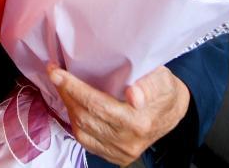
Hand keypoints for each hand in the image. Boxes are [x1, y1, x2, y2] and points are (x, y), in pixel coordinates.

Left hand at [49, 63, 189, 164]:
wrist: (173, 112)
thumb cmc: (165, 90)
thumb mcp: (163, 79)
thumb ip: (149, 85)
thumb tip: (134, 96)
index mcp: (140, 122)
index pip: (98, 105)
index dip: (74, 89)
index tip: (57, 72)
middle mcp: (129, 141)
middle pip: (86, 117)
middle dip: (66, 93)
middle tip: (55, 74)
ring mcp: (122, 152)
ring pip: (82, 131)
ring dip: (68, 107)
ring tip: (62, 87)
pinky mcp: (116, 156)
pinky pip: (87, 141)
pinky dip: (76, 122)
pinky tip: (73, 106)